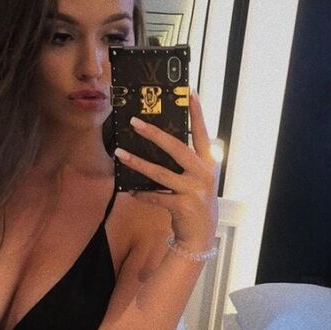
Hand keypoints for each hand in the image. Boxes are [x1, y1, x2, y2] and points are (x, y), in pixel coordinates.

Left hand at [114, 91, 219, 251]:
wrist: (201, 236)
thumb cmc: (197, 201)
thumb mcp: (201, 178)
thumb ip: (190, 160)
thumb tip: (163, 140)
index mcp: (209, 163)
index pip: (202, 133)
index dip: (196, 113)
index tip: (189, 93)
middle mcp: (203, 174)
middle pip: (176, 148)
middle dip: (154, 134)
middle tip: (135, 122)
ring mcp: (193, 190)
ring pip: (160, 173)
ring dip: (138, 163)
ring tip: (120, 153)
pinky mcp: (181, 206)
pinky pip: (155, 196)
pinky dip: (141, 193)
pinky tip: (128, 189)